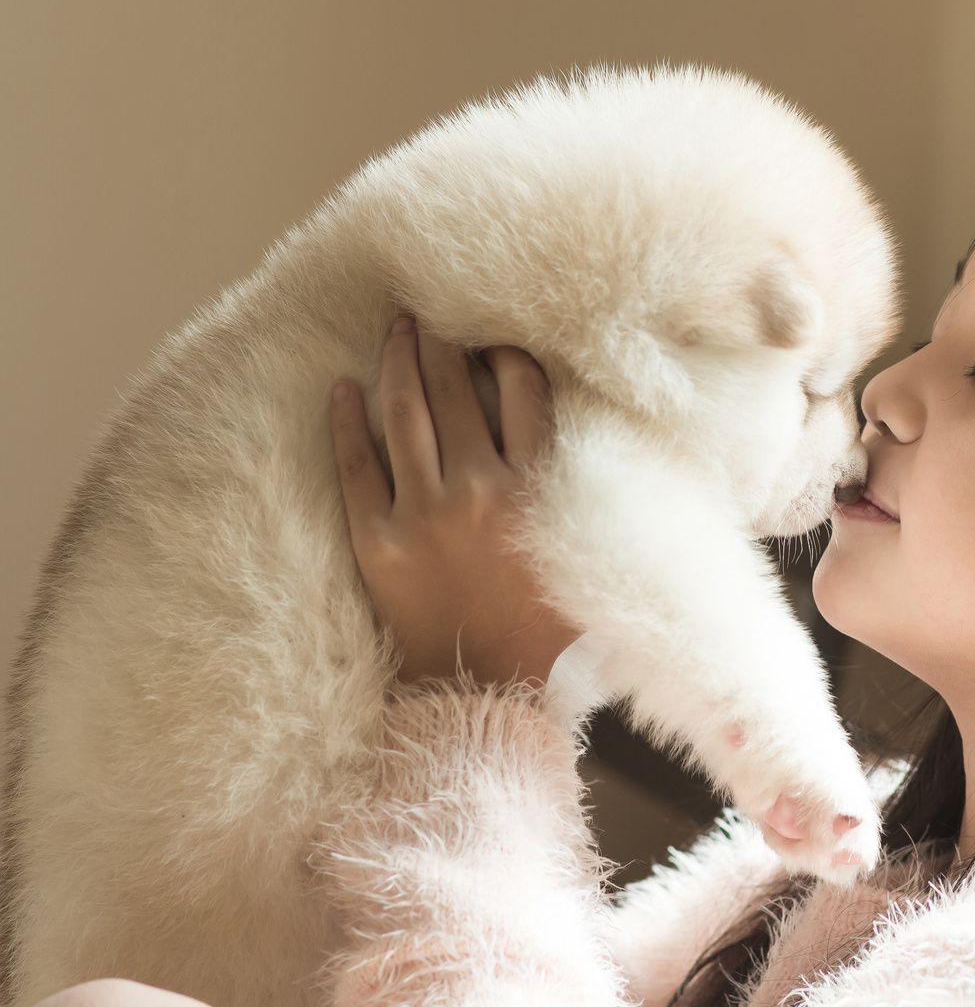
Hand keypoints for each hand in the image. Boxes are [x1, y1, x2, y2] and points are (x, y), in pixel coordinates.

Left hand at [329, 316, 582, 688]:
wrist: (489, 695)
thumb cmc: (549, 632)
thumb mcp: (587, 556)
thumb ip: (587, 499)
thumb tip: (600, 449)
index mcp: (536, 490)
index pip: (524, 392)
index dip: (506, 353)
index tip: (495, 334)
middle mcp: (479, 490)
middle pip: (457, 390)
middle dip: (443, 342)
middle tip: (432, 312)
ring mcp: (423, 514)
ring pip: (405, 415)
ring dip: (398, 362)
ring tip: (395, 329)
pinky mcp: (378, 542)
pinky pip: (356, 467)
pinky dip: (346, 423)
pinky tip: (342, 387)